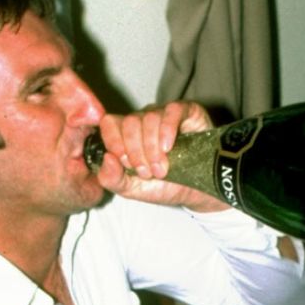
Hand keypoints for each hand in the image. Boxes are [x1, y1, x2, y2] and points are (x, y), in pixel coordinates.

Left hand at [93, 102, 228, 211]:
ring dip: (152, 148)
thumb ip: (112, 179)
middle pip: (129, 122)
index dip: (114, 142)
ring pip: (149, 118)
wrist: (197, 193)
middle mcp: (143, 121)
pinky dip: (167, 130)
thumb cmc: (165, 187)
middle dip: (136, 151)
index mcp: (126, 135)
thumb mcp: (133, 190)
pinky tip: (169, 147)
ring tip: (163, 169)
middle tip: (148, 172)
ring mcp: (164, 114)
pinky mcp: (186, 111)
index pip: (109, 123)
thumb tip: (107, 158)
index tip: (127, 164)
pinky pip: (172, 111)